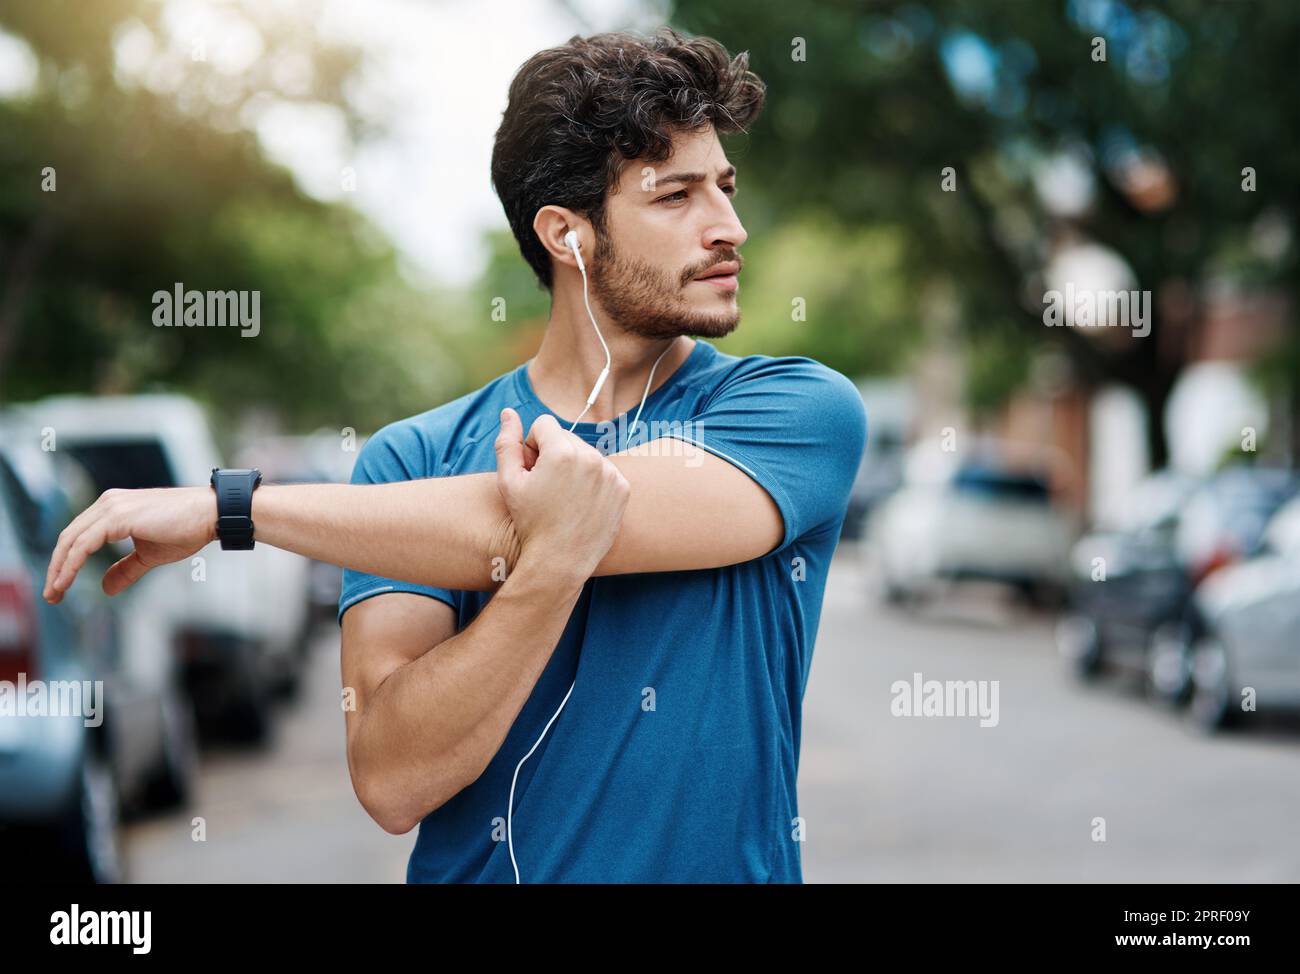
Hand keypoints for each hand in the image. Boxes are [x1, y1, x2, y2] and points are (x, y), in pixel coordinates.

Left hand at [44, 486, 216, 602]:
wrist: (210, 515)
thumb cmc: (187, 530)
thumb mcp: (150, 555)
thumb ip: (126, 569)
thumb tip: (106, 588)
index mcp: (113, 508)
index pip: (78, 535)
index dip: (66, 562)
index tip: (60, 587)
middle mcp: (108, 503)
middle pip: (68, 537)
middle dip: (56, 568)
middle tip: (51, 595)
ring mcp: (111, 507)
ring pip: (71, 541)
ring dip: (59, 569)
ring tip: (55, 593)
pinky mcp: (117, 516)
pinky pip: (84, 544)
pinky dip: (72, 565)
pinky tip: (66, 581)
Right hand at [494, 408, 628, 583]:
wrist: (560, 561)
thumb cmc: (530, 522)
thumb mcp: (508, 482)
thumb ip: (507, 442)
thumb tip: (508, 411)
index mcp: (562, 451)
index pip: (543, 425)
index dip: (531, 446)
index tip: (531, 470)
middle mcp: (591, 457)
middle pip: (566, 437)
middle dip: (553, 454)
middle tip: (546, 487)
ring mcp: (610, 472)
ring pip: (585, 453)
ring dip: (574, 467)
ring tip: (563, 497)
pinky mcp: (623, 487)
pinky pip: (603, 471)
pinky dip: (592, 481)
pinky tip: (580, 503)